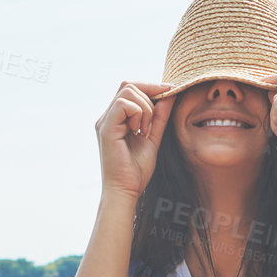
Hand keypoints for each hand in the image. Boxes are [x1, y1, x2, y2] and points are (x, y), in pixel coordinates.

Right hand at [96, 80, 175, 198]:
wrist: (125, 190)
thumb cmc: (136, 171)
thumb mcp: (154, 138)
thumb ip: (160, 117)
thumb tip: (170, 94)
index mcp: (117, 118)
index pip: (131, 88)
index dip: (151, 87)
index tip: (171, 91)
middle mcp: (108, 116)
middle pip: (129, 85)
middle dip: (150, 96)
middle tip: (153, 124)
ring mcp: (105, 121)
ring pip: (128, 91)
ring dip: (145, 108)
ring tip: (145, 131)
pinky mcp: (105, 127)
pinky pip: (124, 104)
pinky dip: (138, 114)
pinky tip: (139, 132)